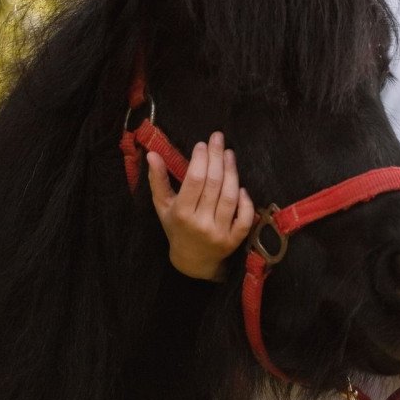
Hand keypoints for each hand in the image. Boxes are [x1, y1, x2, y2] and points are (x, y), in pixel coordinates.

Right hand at [147, 131, 254, 281]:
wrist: (192, 261)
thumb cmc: (176, 227)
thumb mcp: (163, 205)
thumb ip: (158, 180)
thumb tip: (153, 154)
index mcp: (182, 214)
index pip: (194, 180)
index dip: (200, 159)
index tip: (202, 144)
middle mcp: (201, 223)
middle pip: (214, 184)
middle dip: (217, 157)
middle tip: (218, 139)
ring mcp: (220, 232)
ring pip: (230, 197)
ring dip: (232, 172)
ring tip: (229, 154)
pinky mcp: (235, 240)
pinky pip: (245, 218)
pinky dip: (246, 201)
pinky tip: (241, 186)